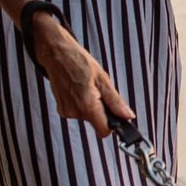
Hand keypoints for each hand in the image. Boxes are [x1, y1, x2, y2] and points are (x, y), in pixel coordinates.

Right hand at [29, 19, 133, 135]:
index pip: (104, 131)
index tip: (116, 115)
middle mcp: (75, 112)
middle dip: (102, 111)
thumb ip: (116, 102)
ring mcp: (66, 111)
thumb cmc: (79, 62)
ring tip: (87, 87)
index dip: (113, 125)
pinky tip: (79, 89)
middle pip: (96, 122)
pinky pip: (78, 112)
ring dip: (91, 106)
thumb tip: (128, 116)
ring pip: (88, 117)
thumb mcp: (103, 79)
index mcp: (87, 106)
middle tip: (99, 91)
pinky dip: (82, 104)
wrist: (57, 54)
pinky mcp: (61, 109)